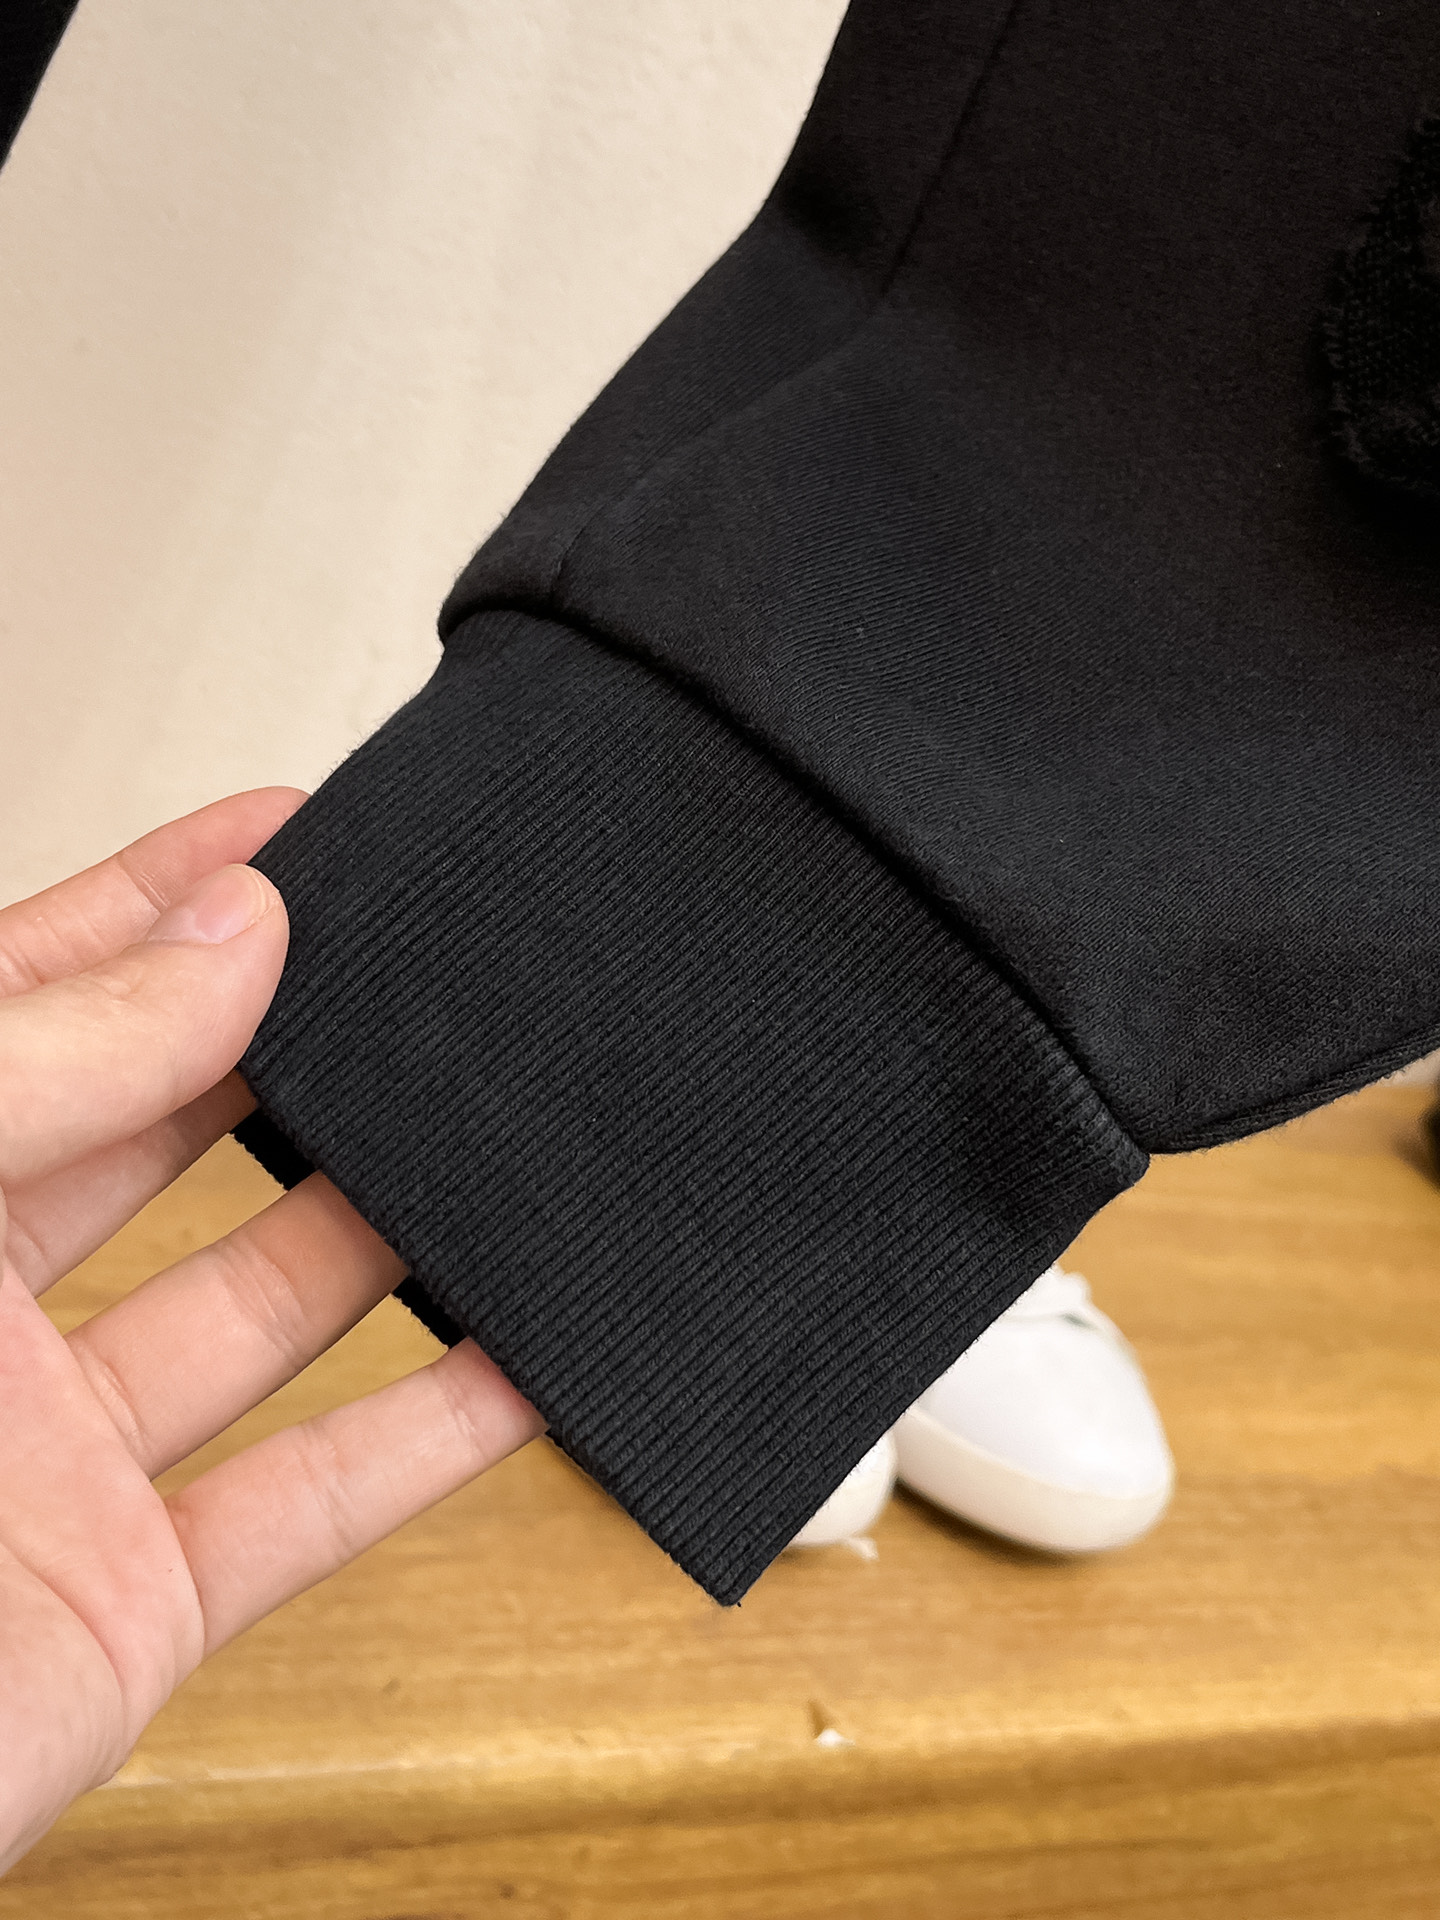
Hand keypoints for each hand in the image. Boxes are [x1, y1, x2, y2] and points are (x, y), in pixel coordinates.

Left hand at [0, 792, 543, 1871]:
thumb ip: (46, 1058)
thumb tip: (231, 937)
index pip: (41, 996)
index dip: (164, 900)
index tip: (295, 831)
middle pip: (173, 1138)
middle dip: (298, 1049)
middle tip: (419, 977)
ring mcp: (51, 1458)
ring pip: (266, 1309)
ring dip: (390, 1230)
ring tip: (494, 1142)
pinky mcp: (126, 1603)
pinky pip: (313, 1498)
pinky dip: (434, 1437)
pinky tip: (520, 1359)